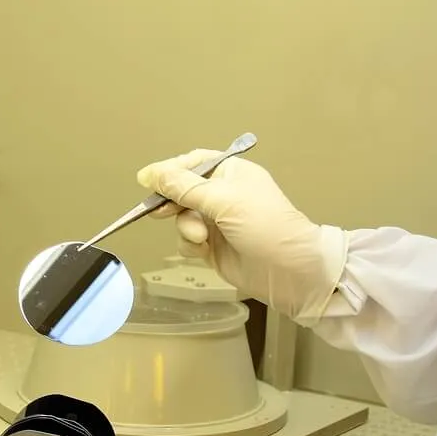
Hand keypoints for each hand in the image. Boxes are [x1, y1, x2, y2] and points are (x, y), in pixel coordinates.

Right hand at [136, 151, 346, 322]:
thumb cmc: (264, 226)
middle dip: (173, 202)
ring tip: (201, 237)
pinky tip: (203, 250)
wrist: (290, 272)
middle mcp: (224, 194)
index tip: (146, 180)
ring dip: (186, 226)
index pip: (194, 163)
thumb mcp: (223, 199)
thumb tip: (149, 173)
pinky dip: (190, 244)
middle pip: (182, 190)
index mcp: (232, 173)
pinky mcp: (213, 246)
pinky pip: (188, 240)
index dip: (170, 170)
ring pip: (182, 217)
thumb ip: (183, 186)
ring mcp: (218, 222)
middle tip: (159, 211)